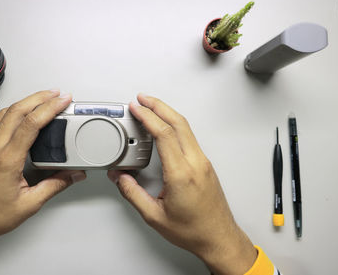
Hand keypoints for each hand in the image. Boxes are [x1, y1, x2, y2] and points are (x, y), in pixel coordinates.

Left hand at [0, 90, 85, 263]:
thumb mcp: (29, 205)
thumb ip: (54, 186)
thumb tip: (73, 174)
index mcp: (6, 160)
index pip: (30, 124)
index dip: (49, 108)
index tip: (62, 101)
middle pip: (17, 110)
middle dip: (39, 97)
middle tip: (56, 94)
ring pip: (4, 113)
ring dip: (25, 102)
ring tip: (42, 99)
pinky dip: (11, 111)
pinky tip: (20, 113)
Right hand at [107, 94, 256, 274]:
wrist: (219, 238)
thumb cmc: (193, 230)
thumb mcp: (154, 216)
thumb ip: (132, 193)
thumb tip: (119, 176)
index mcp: (181, 174)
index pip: (164, 134)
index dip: (147, 117)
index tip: (135, 108)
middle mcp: (195, 163)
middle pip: (178, 122)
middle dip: (158, 105)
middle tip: (142, 98)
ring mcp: (202, 162)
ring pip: (185, 128)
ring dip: (167, 113)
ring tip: (151, 108)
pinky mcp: (204, 165)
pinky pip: (189, 137)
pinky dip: (174, 125)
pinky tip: (165, 126)